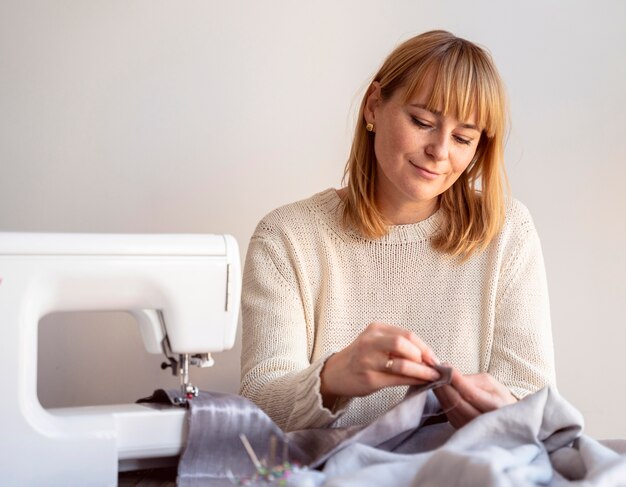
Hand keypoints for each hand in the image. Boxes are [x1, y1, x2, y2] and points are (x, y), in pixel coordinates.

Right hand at [320, 322, 439, 404]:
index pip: (407, 335)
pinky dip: (412, 381)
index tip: (434, 358)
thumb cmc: (360, 357)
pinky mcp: (370, 379)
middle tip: (432, 367)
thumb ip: (397, 344)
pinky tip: (420, 383)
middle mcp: (370, 342)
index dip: (424, 347)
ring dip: (421, 372)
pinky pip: (397, 380)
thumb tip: (427, 356)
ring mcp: (368, 360)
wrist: (335, 373)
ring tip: (432, 376)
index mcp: (375, 329)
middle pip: (403, 344)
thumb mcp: (375, 342)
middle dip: (423, 356)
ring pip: (402, 364)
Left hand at [433, 367, 516, 428]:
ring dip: (440, 393)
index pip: (471, 394)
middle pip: (457, 402)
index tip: (445, 367)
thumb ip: (471, 379)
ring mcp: (472, 429)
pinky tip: (439, 391)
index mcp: (496, 408)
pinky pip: (448, 414)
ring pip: (450, 408)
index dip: (456, 380)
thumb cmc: (498, 398)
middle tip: (435, 372)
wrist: (504, 420)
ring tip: (435, 379)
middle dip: (444, 385)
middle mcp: (484, 422)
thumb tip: (449, 371)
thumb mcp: (491, 384)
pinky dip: (442, 401)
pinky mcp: (462, 430)